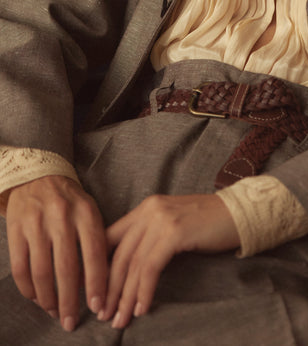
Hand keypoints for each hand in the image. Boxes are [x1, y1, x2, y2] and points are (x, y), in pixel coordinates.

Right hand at [6, 175, 107, 331]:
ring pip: (41, 271)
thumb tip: (103, 280)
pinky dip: (28, 288)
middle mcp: (62, 217)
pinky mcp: (16, 230)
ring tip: (54, 312)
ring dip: (48, 298)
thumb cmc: (70, 200)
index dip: (96, 283)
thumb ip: (96, 239)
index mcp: (86, 212)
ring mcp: (36, 223)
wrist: (39, 174)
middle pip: (66, 267)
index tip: (98, 306)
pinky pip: (20, 267)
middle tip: (71, 321)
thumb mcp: (90, 210)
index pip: (94, 253)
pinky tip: (37, 298)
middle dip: (70, 300)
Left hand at [101, 193, 238, 328]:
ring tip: (120, 319)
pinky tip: (142, 308)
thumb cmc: (209, 225)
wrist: (239, 214)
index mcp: (146, 207)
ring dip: (125, 296)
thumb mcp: (173, 226)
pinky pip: (151, 267)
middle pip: (120, 255)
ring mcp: (162, 219)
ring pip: (134, 264)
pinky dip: (144, 291)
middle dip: (109, 289)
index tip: (95, 296)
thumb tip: (126, 272)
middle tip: (104, 315)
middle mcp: (150, 210)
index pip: (111, 239)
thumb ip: (150, 239)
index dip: (99, 270)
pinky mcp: (175, 232)